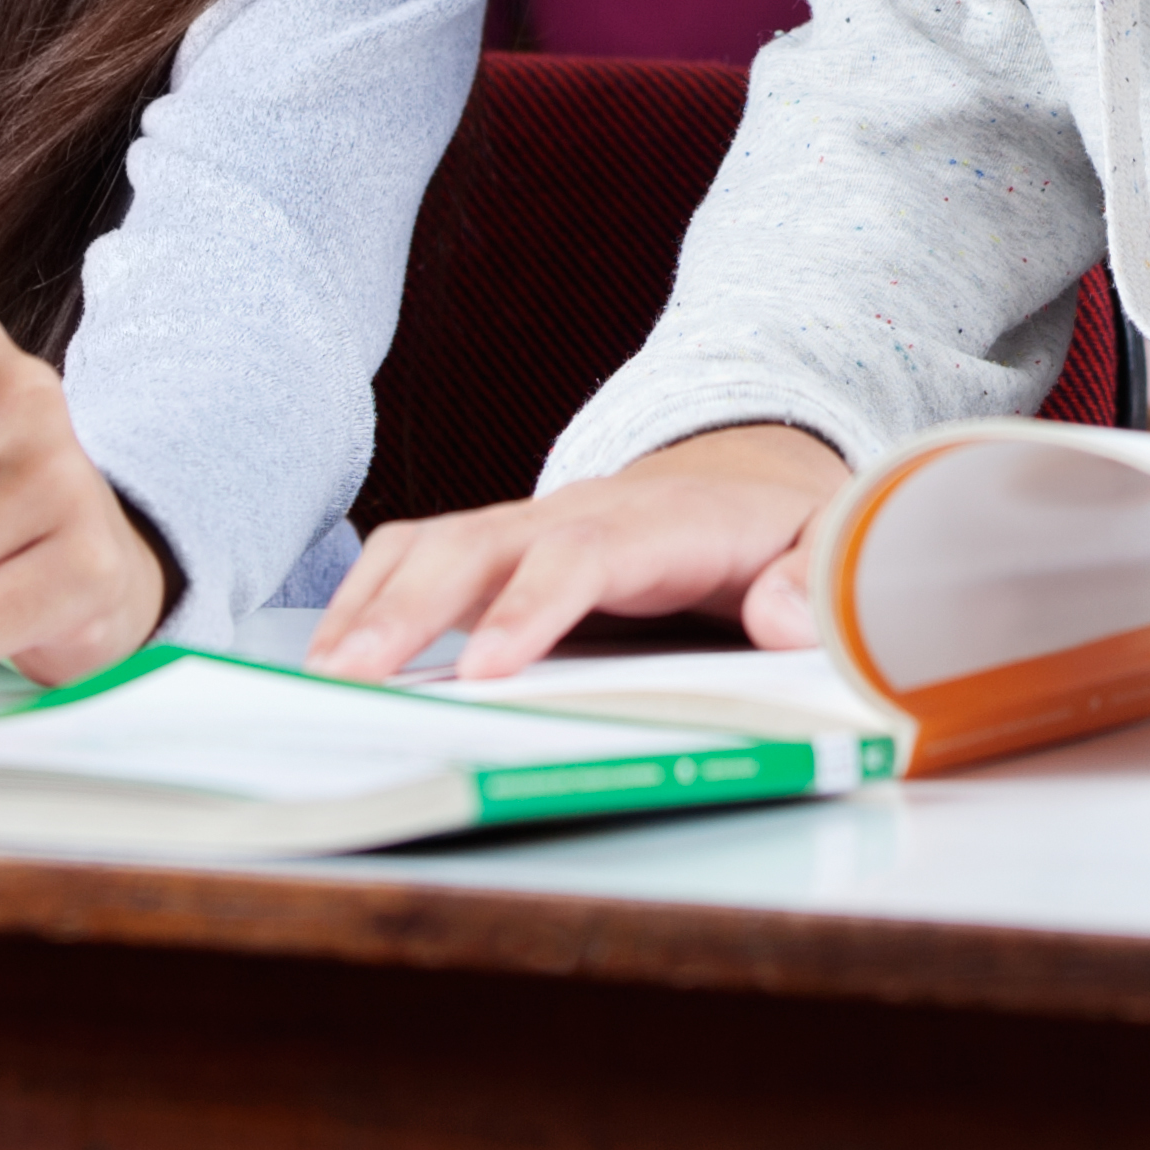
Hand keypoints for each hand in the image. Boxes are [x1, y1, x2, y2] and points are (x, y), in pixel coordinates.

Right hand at [303, 424, 853, 682]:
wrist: (744, 471)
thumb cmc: (778, 527)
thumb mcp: (823, 544)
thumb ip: (812, 578)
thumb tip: (787, 621)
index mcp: (657, 524)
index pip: (582, 556)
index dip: (530, 607)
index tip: (487, 667)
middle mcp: (575, 514)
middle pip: (478, 547)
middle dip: (411, 611)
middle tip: (355, 678)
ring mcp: (527, 524)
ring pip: (432, 545)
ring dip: (372, 606)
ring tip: (326, 677)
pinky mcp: (497, 543)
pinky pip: (416, 555)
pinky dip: (368, 596)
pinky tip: (338, 653)